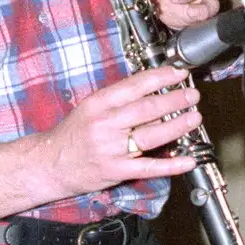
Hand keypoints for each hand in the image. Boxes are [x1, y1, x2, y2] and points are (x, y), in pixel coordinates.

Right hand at [45, 65, 201, 195]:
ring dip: (177, 126)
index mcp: (99, 103)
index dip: (161, 78)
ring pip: (151, 135)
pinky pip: (149, 167)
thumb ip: (118, 99)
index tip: (179, 74)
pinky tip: (188, 160)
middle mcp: (105, 124)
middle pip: (147, 109)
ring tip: (194, 118)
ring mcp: (111, 149)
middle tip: (193, 95)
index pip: (135, 85)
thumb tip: (152, 87)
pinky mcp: (116, 171)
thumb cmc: (73, 134)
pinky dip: (171, 165)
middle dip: (175, 100)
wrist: (50, 164)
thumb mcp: (90, 107)